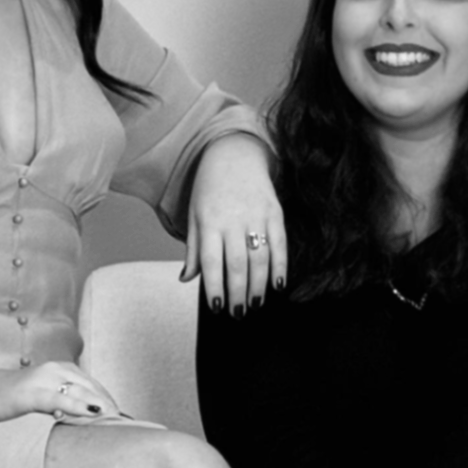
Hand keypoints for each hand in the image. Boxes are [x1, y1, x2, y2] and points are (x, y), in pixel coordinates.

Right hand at [0, 361, 121, 422]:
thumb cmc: (13, 398)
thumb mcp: (44, 396)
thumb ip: (65, 401)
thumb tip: (89, 418)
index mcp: (61, 368)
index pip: (94, 385)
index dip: (110, 401)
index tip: (123, 419)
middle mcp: (56, 369)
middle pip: (92, 388)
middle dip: (110, 406)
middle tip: (125, 425)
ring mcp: (44, 380)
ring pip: (81, 391)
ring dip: (101, 406)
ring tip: (116, 421)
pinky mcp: (32, 393)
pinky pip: (60, 399)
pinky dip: (78, 406)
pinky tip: (93, 413)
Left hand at [182, 133, 285, 315]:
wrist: (234, 155)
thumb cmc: (209, 190)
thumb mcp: (195, 216)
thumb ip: (194, 249)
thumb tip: (186, 279)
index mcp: (209, 222)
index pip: (211, 261)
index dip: (214, 286)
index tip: (217, 307)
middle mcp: (233, 220)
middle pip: (237, 263)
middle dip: (238, 292)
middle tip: (238, 313)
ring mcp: (256, 215)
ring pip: (260, 258)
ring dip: (258, 285)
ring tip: (255, 304)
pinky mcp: (275, 213)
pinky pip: (280, 244)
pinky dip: (281, 266)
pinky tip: (278, 286)